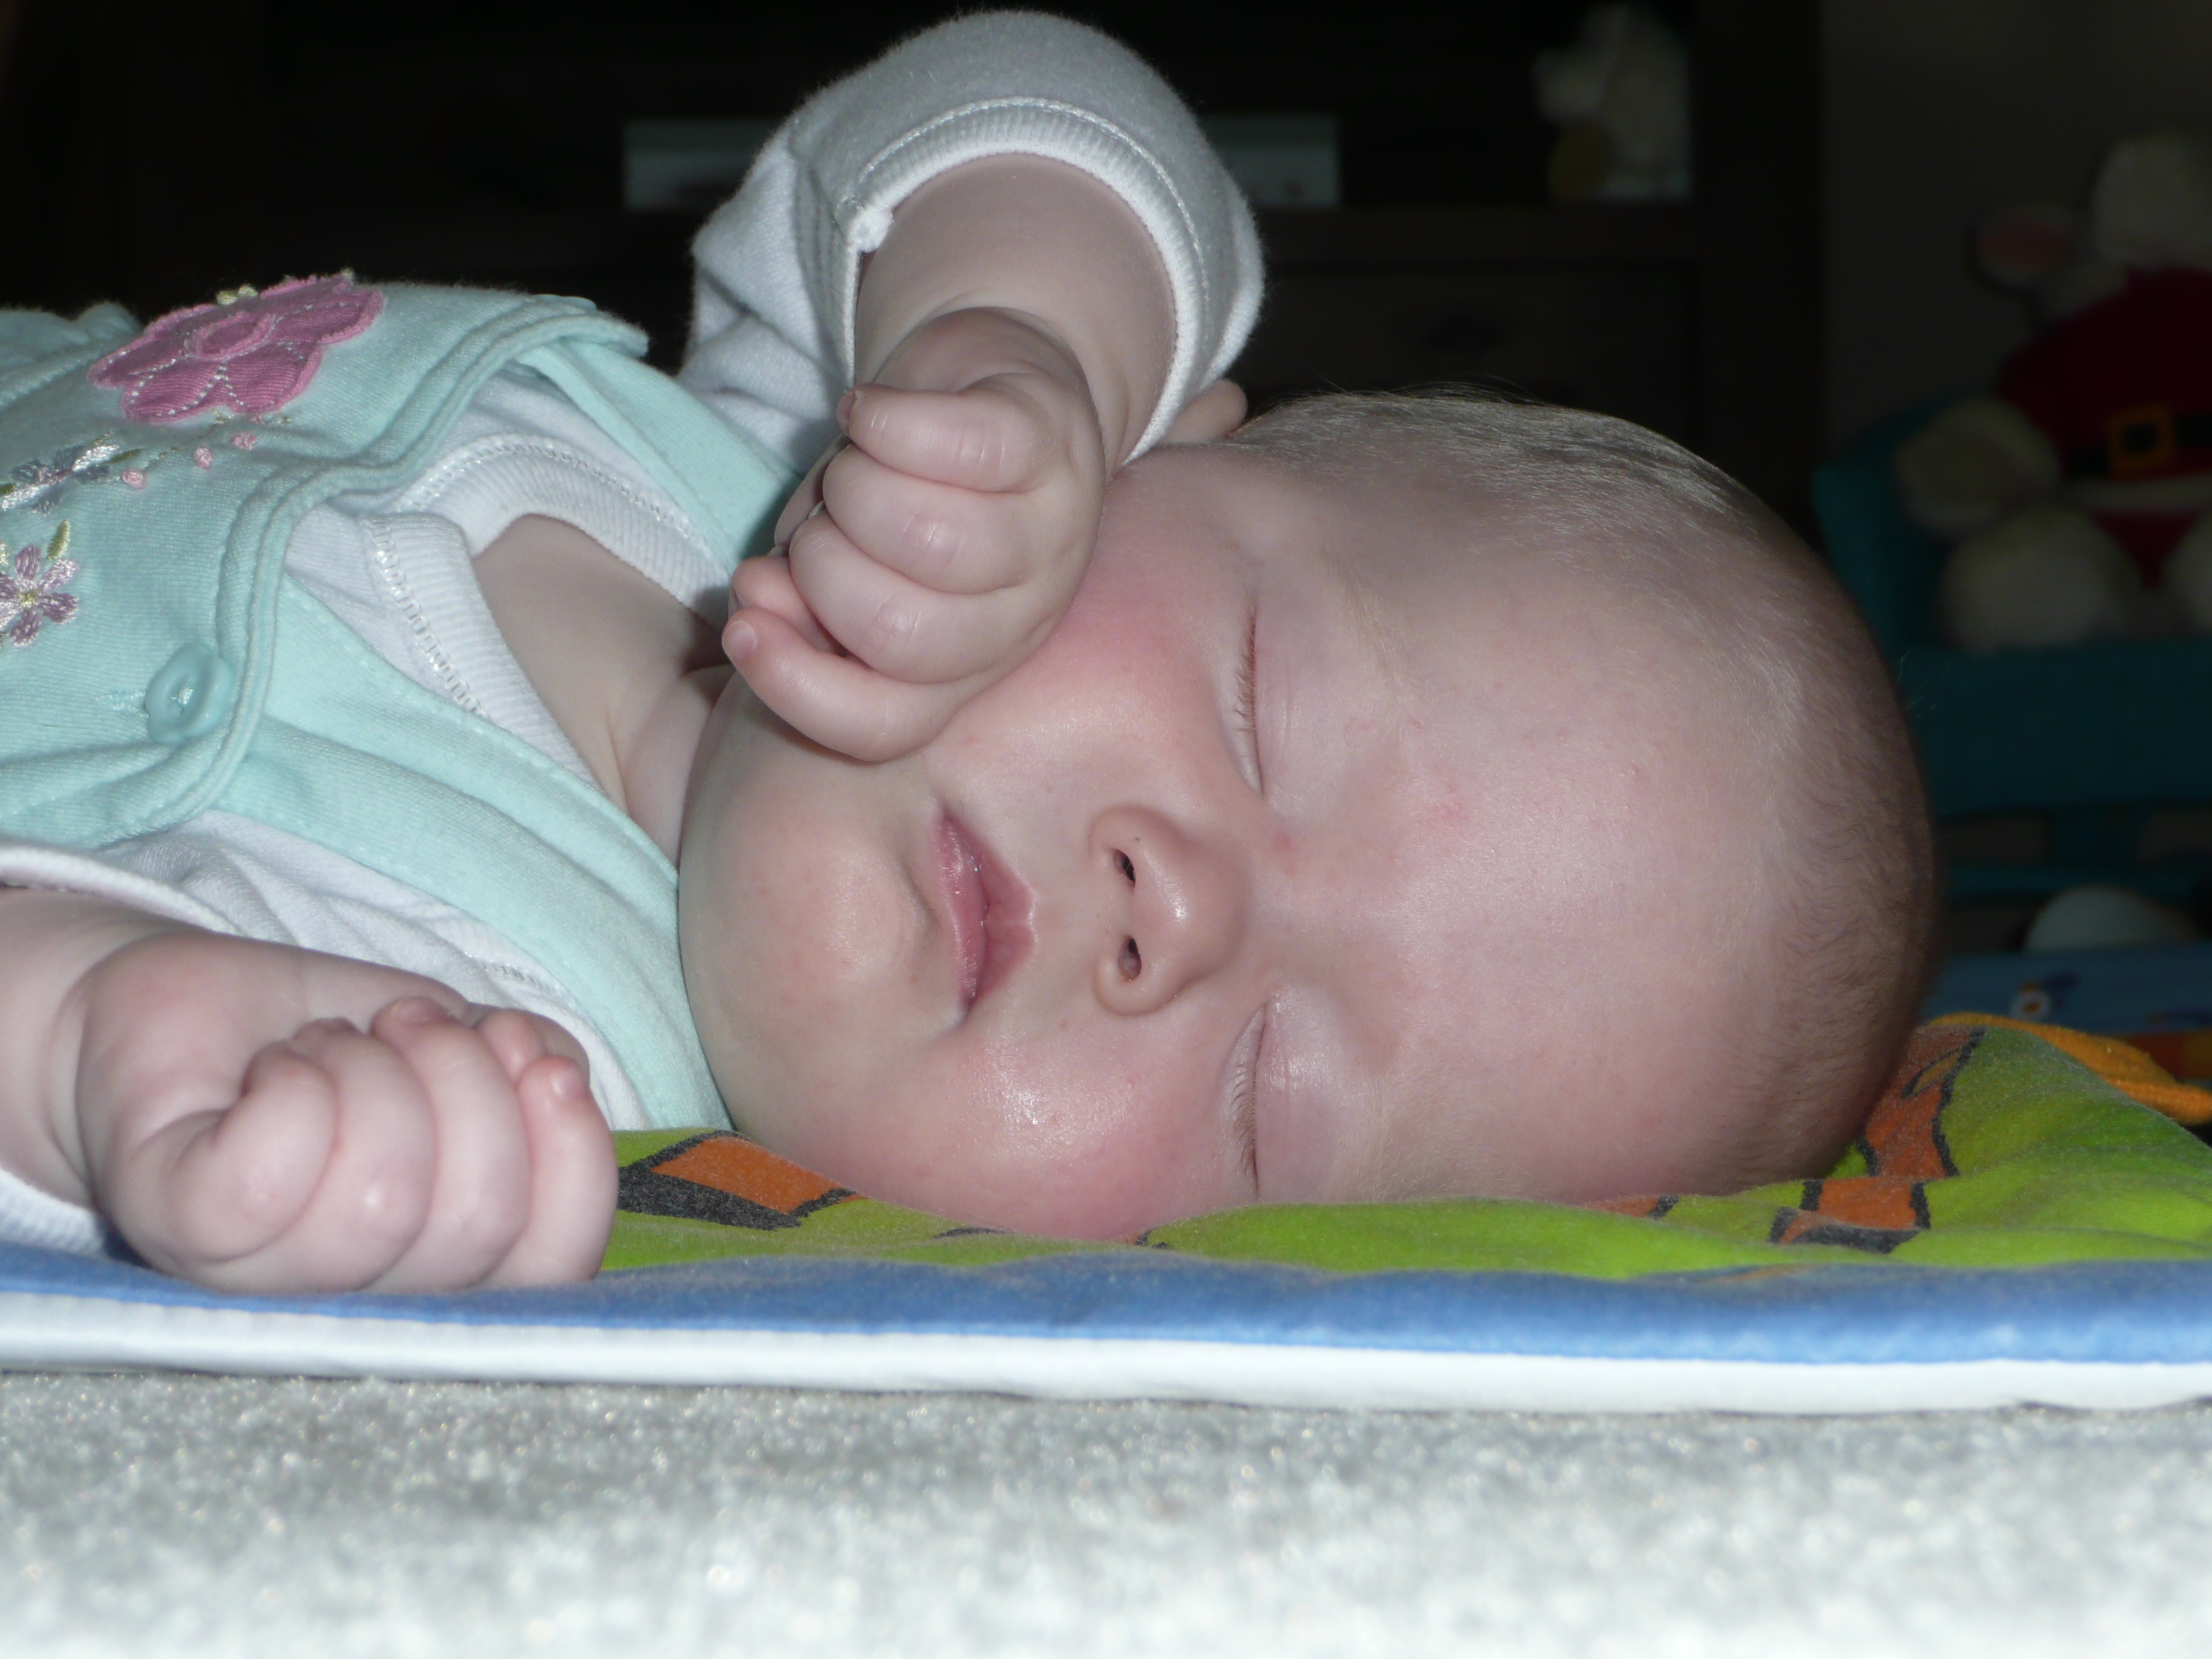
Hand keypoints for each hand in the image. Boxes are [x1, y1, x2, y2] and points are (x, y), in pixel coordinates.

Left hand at [68, 930, 615, 1292]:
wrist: (177, 1010)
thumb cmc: (336, 1041)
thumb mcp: (472, 1048)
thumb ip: (544, 1077)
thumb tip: (553, 1074)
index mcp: (448, 1278)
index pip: (560, 1261)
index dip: (573, 1147)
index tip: (531, 1059)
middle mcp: (359, 1305)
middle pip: (478, 1216)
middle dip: (461, 1076)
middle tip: (404, 1031)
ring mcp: (261, 1284)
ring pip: (379, 1194)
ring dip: (375, 1066)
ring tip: (336, 1044)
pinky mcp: (176, 1229)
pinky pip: (272, 1171)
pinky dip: (300, 1078)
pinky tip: (281, 1064)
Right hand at [726, 306, 1110, 761]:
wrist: (992, 375)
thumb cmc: (905, 480)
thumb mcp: (839, 555)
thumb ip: (797, 595)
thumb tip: (756, 601)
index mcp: (963, 669)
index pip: (886, 724)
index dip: (797, 689)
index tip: (741, 626)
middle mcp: (1020, 617)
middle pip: (902, 637)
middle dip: (822, 570)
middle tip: (824, 522)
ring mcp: (1049, 530)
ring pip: (934, 540)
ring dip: (856, 489)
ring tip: (855, 463)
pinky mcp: (1050, 438)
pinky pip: (962, 444)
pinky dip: (888, 421)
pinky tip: (869, 411)